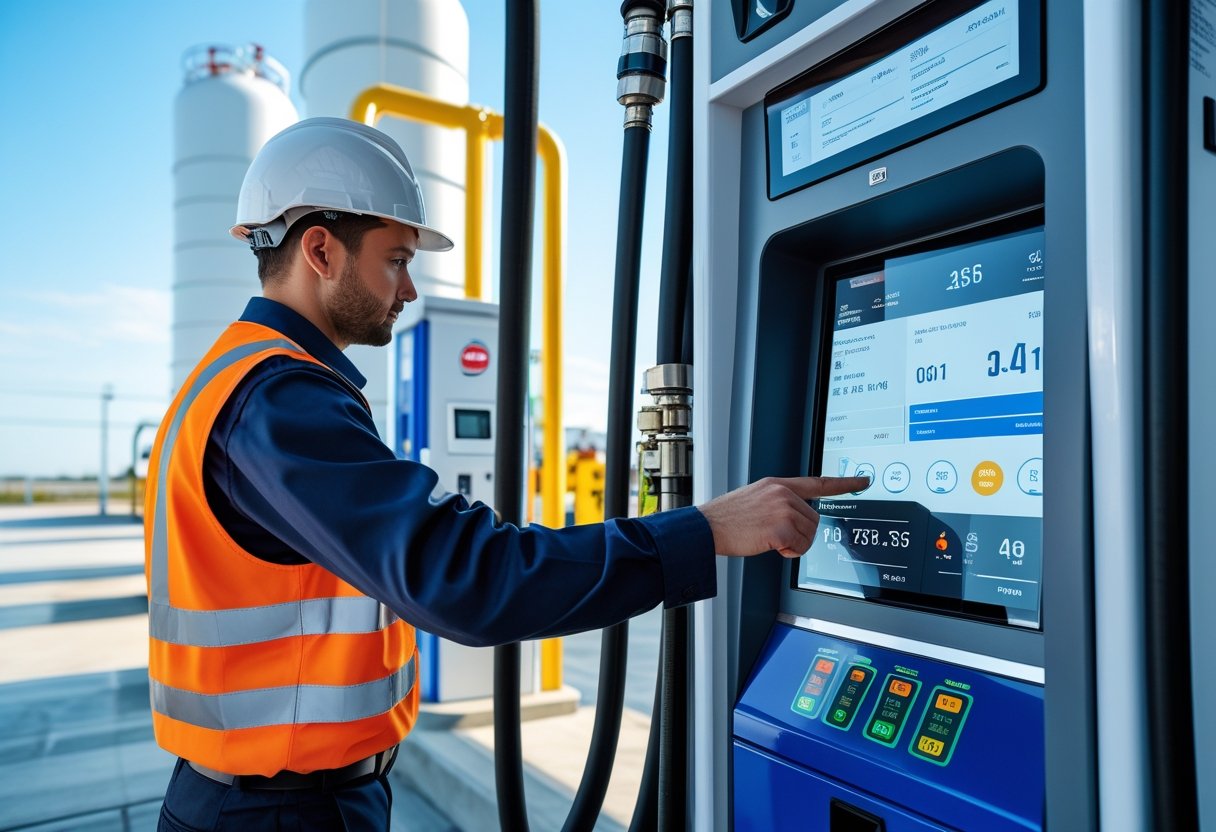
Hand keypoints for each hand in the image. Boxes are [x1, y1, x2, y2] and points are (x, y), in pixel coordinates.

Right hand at [697, 476, 869, 557]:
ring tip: (769, 540)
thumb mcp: (754, 498)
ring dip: (793, 544)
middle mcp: (783, 493)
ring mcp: (783, 508)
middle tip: (777, 537)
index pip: (817, 482)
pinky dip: (788, 552)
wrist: (706, 527)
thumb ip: (777, 501)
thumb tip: (795, 517)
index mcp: (777, 484)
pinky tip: (770, 546)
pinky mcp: (781, 527)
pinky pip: (800, 546)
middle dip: (800, 533)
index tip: (864, 481)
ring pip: (809, 535)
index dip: (844, 483)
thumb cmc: (726, 518)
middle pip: (814, 519)